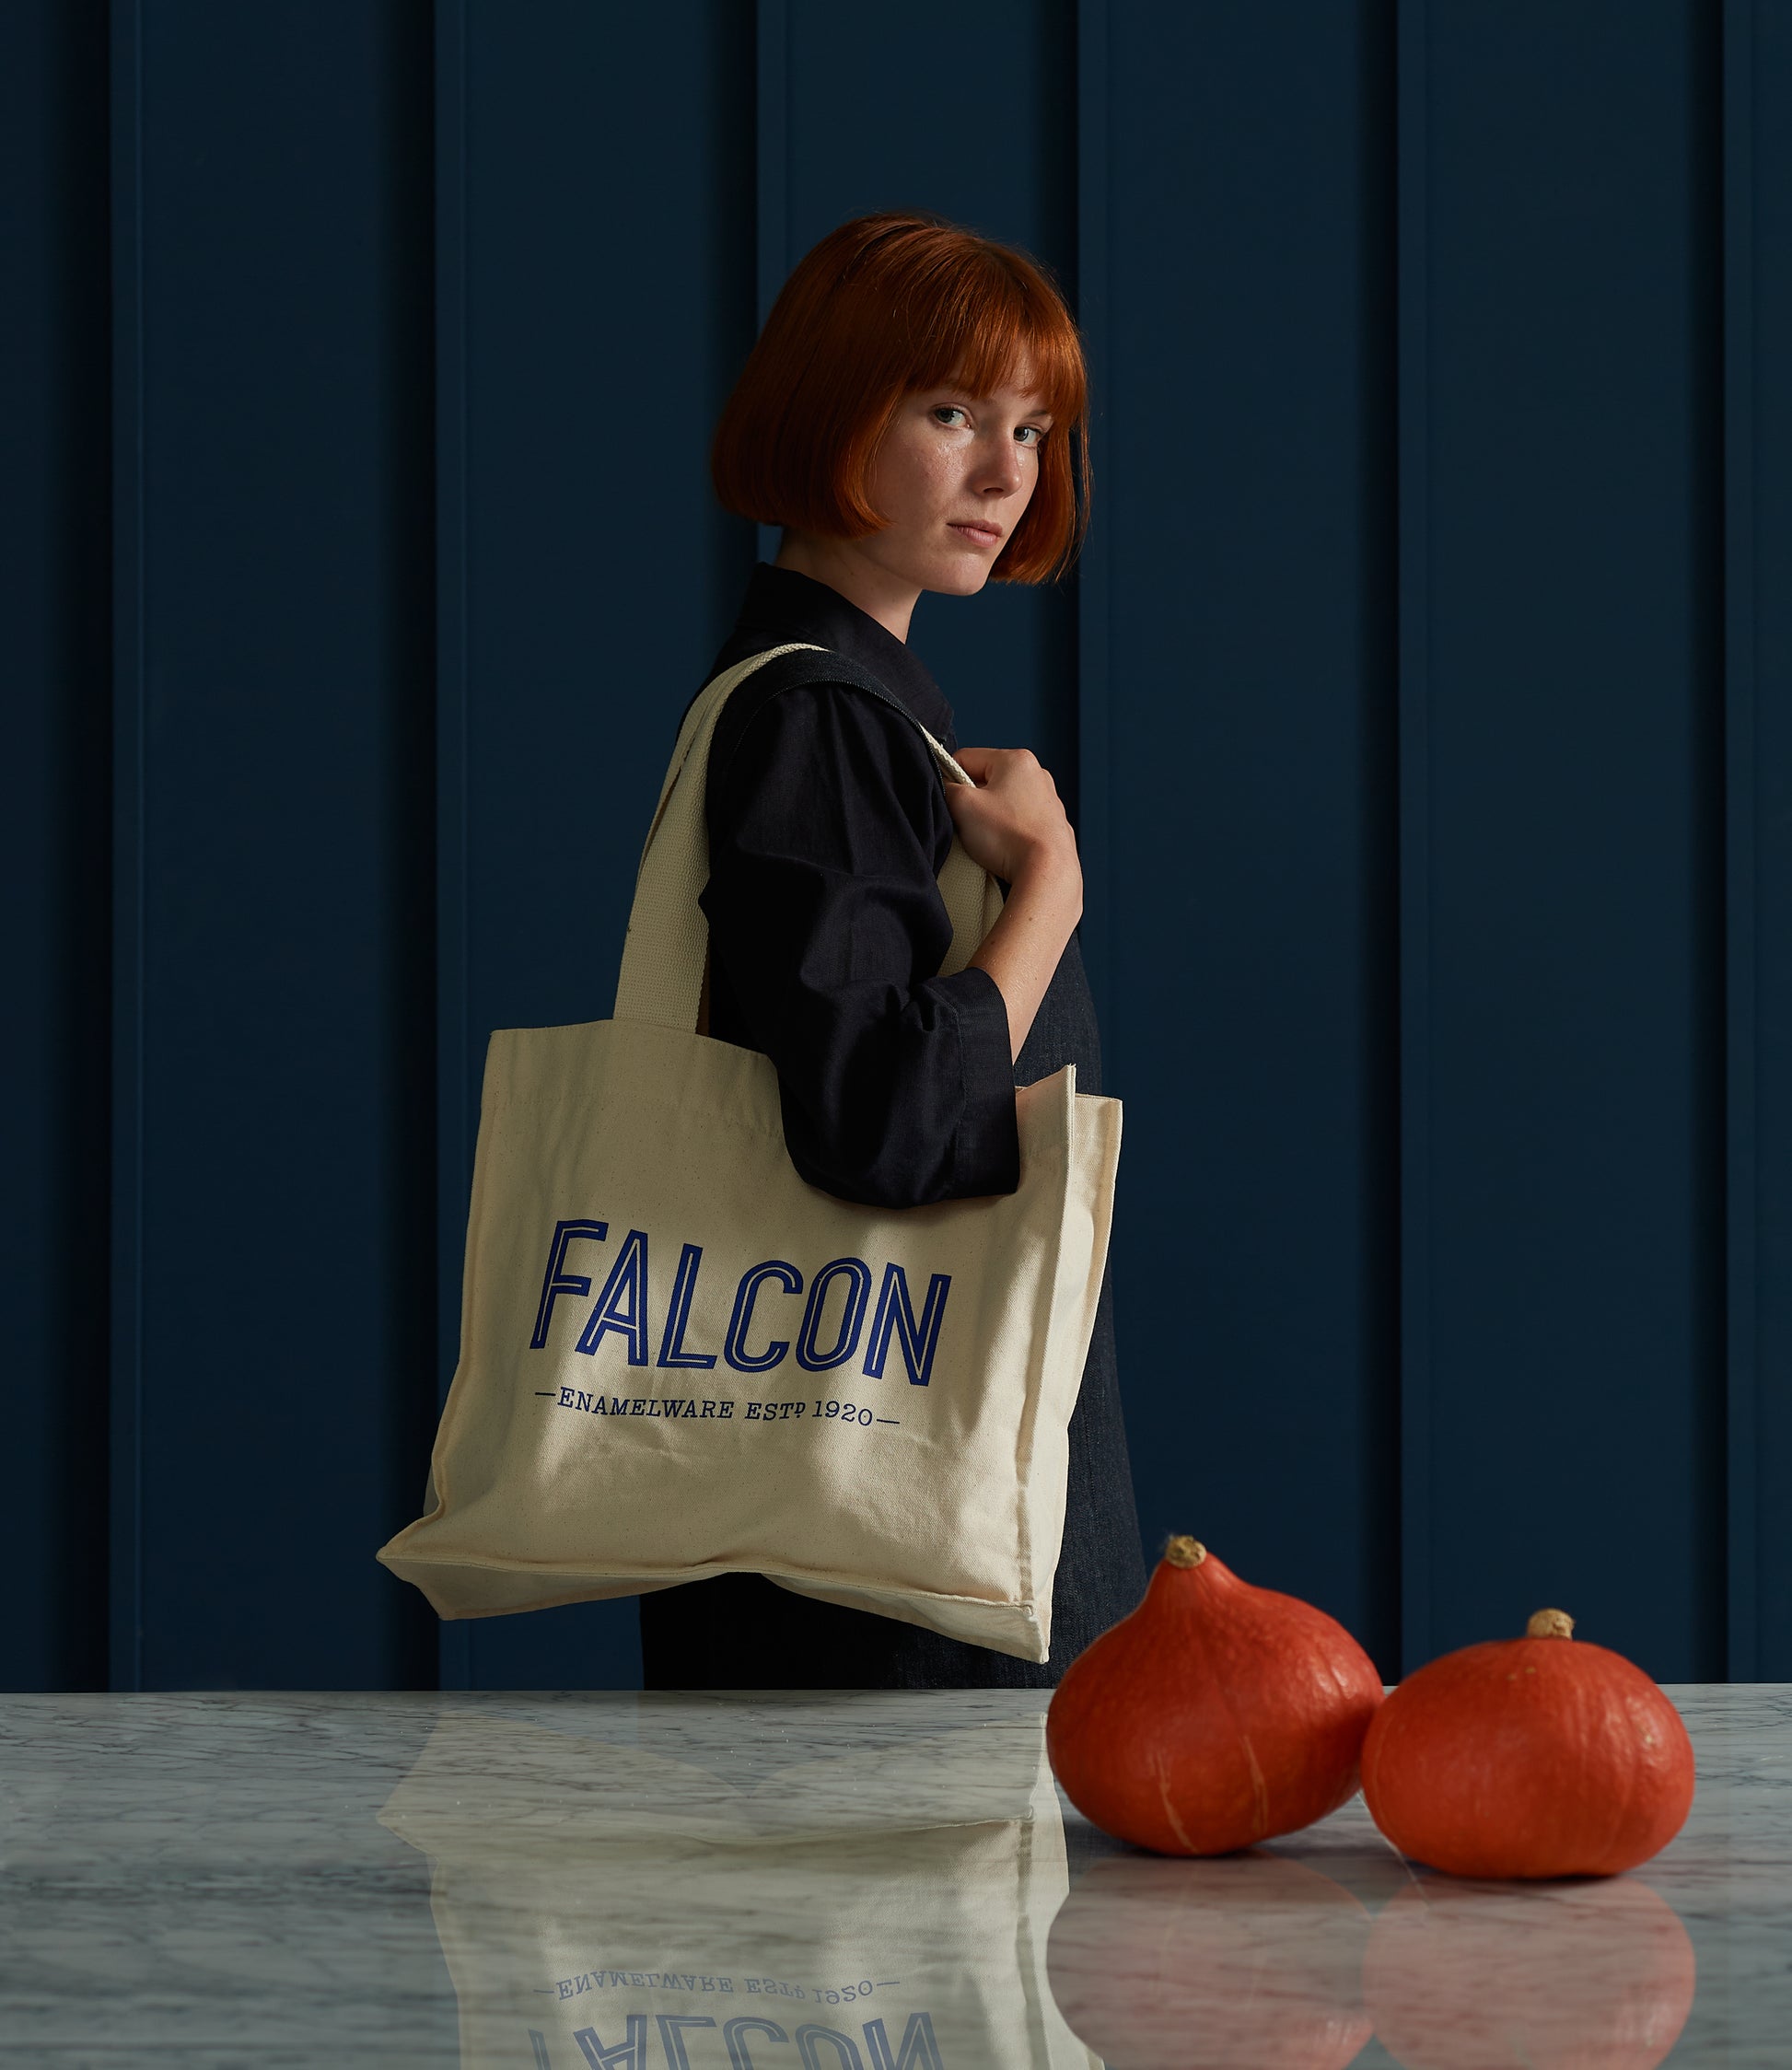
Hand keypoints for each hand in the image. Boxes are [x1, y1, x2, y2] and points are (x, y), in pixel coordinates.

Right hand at [942, 745, 1079, 888]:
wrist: (1047, 871)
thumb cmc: (1009, 837)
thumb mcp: (962, 805)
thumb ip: (946, 788)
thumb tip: (946, 789)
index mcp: (1016, 760)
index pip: (966, 758)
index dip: (949, 778)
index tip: (947, 801)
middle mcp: (1037, 775)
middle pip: (986, 781)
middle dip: (972, 801)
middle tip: (967, 823)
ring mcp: (1048, 801)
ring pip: (1003, 803)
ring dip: (989, 818)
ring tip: (988, 839)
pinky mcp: (1052, 826)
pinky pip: (1019, 823)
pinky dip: (1008, 833)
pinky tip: (1005, 848)